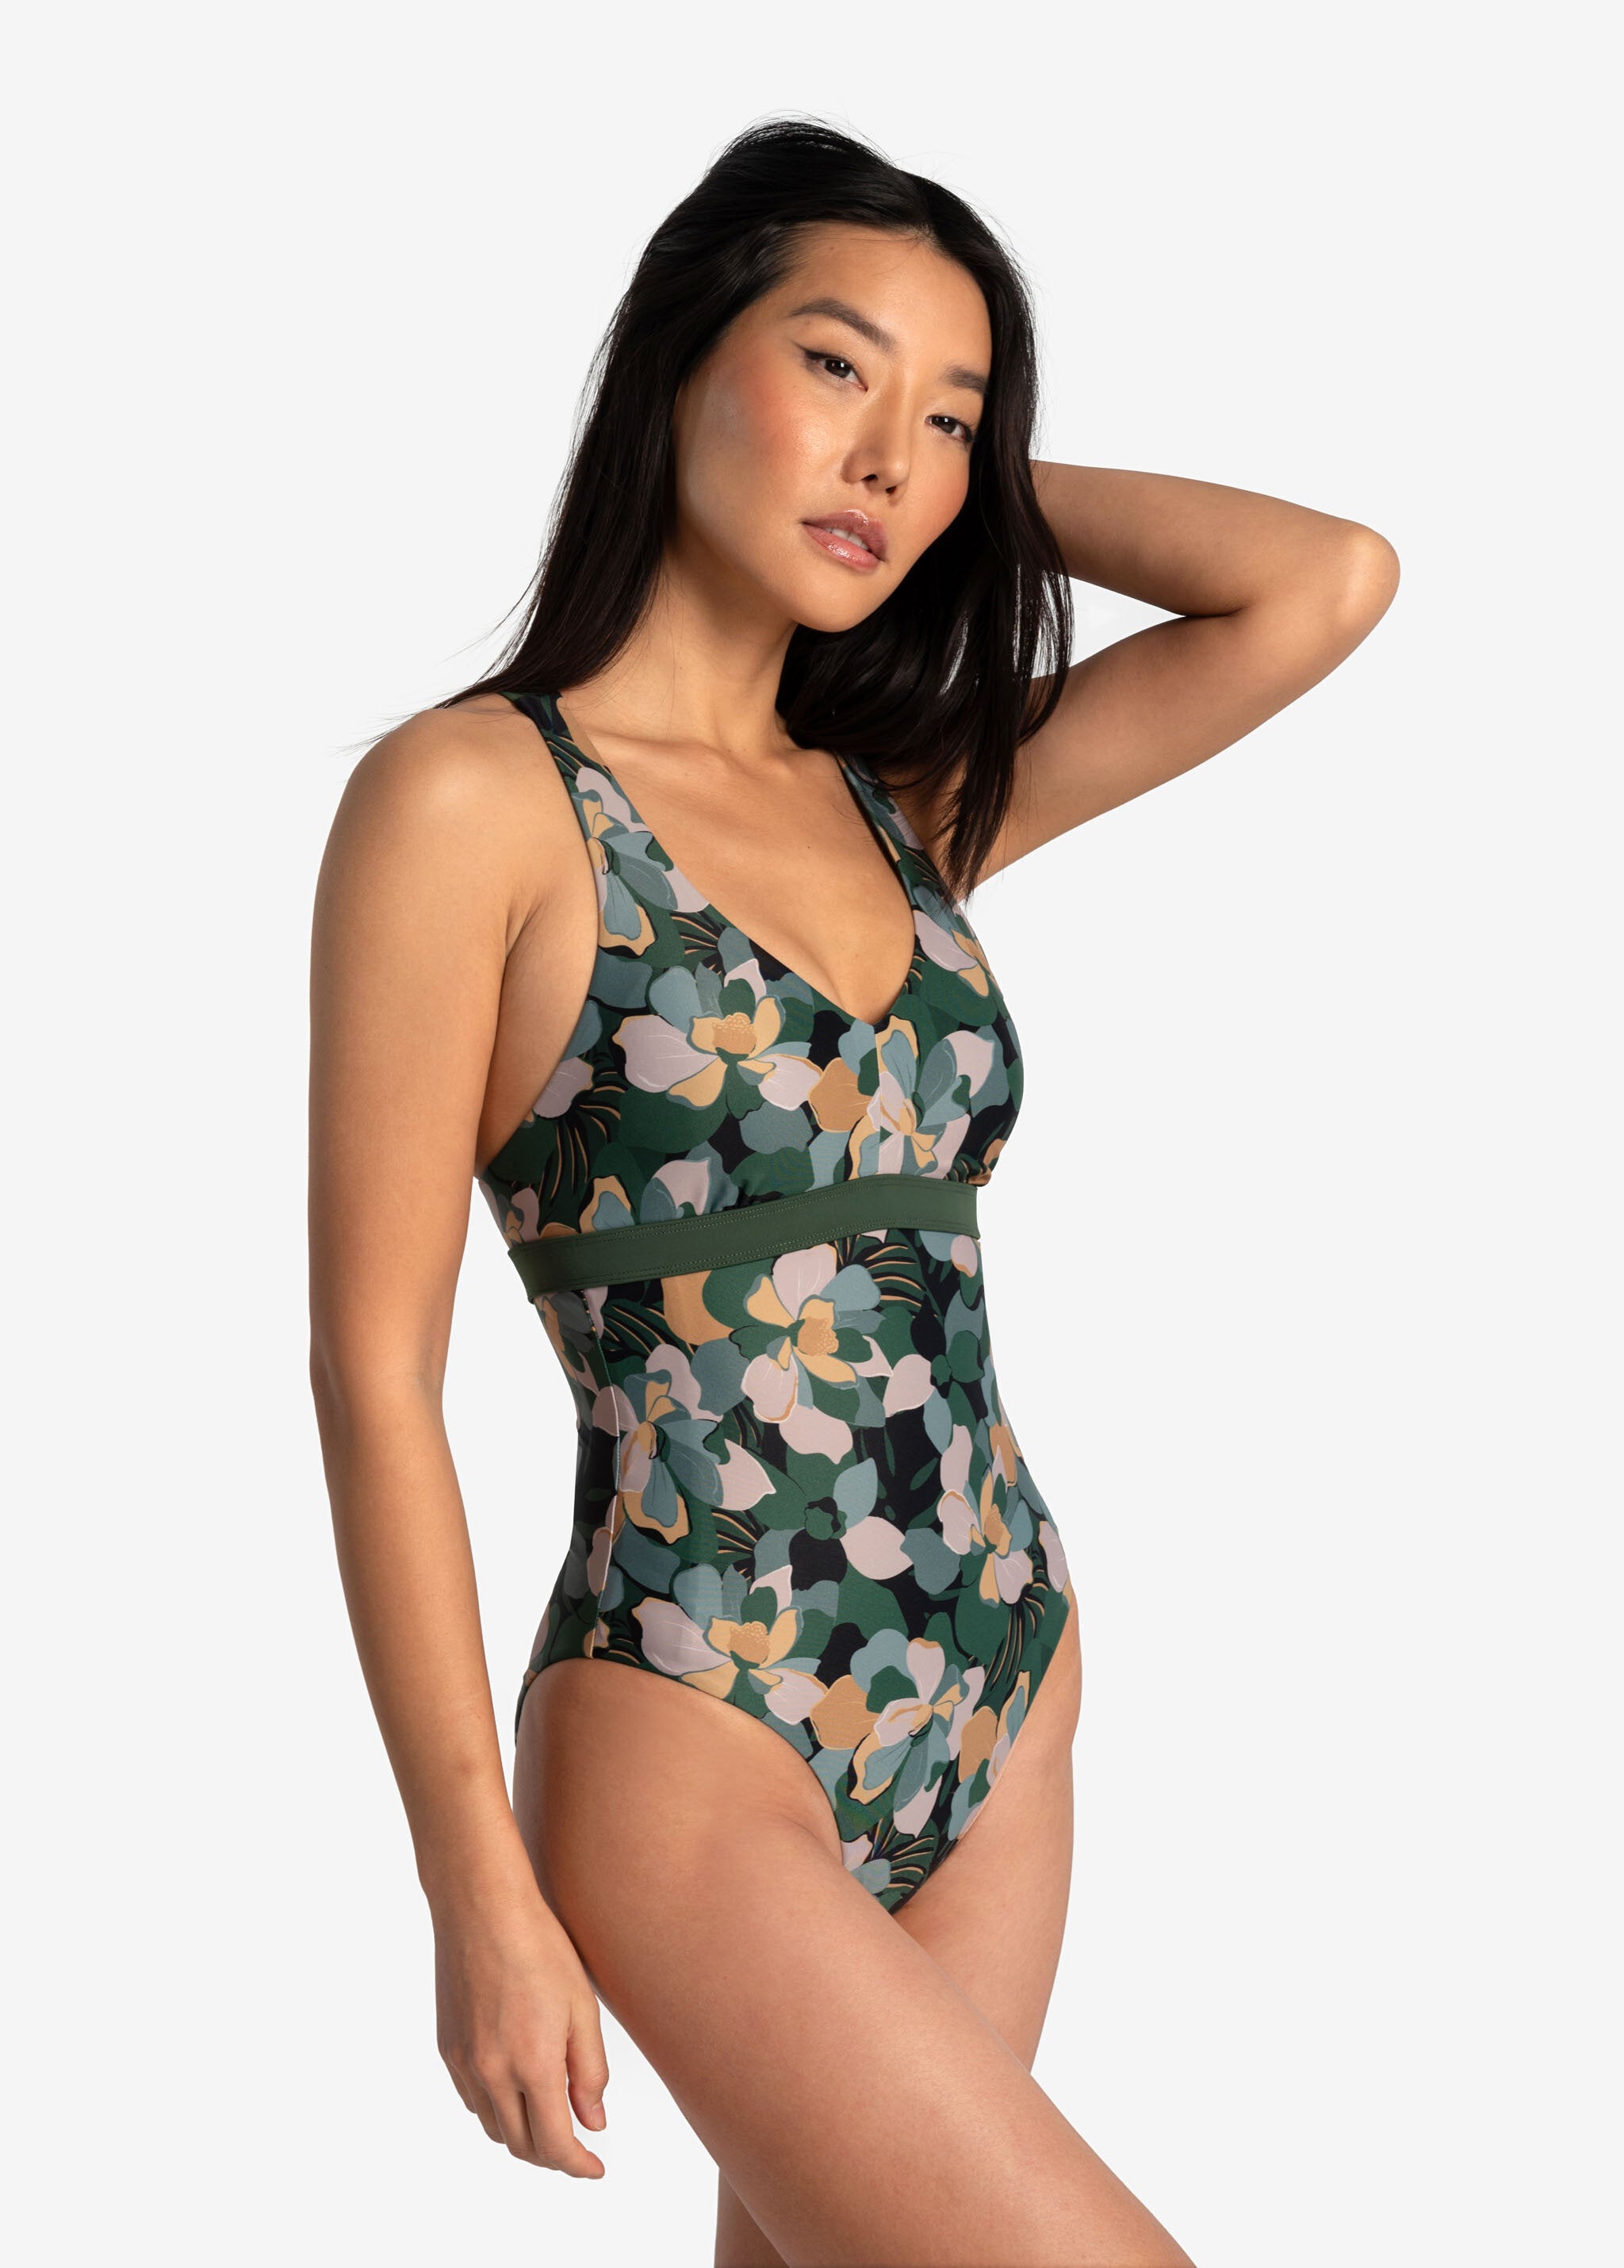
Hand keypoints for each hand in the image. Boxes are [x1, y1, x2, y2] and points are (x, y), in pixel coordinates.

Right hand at [432, 1887, 610, 2174]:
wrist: (482, 1908)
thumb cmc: (539, 1947)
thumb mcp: (582, 2008)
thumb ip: (589, 2072)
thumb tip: (593, 2122)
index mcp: (531, 2065)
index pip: (554, 2144)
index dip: (578, 2165)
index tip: (596, 2169)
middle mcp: (491, 2074)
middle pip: (522, 2145)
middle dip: (552, 2156)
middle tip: (579, 2146)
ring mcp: (464, 2063)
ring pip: (493, 2128)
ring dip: (523, 2136)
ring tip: (550, 2119)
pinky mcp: (448, 2049)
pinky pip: (472, 2101)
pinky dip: (496, 2111)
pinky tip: (515, 2091)